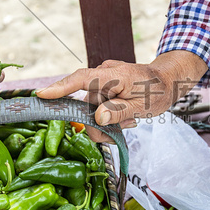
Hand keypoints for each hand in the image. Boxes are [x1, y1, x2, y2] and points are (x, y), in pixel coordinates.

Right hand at [37, 50, 206, 140]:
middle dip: (98, 124)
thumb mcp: (142, 106)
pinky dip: (108, 115)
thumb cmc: (158, 91)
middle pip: (86, 104)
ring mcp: (103, 79)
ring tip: (129, 122)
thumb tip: (98, 118)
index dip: (60, 88)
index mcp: (113, 75)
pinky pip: (98, 104)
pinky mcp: (104, 85)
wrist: (168, 81)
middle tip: (117, 135)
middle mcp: (104, 74)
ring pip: (92, 108)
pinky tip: (125, 118)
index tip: (41, 95)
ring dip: (107, 121)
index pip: (81, 79)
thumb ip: (119, 112)